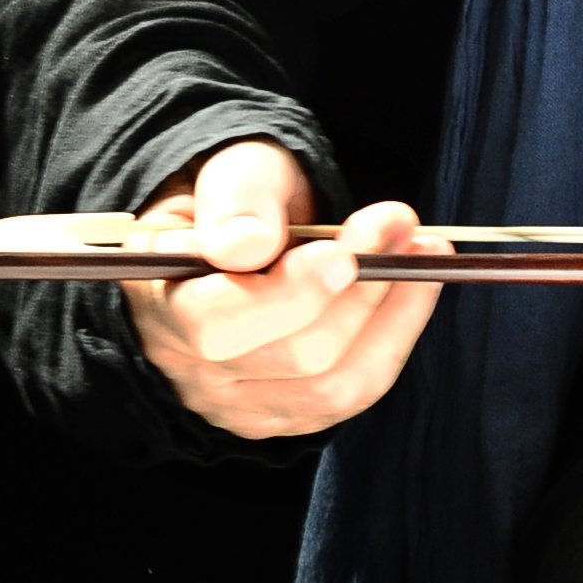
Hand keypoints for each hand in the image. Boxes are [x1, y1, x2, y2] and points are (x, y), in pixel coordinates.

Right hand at [102, 141, 449, 440]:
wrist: (246, 230)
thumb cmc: (239, 199)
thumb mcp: (232, 170)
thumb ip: (238, 197)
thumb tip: (248, 244)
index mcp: (158, 298)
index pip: (215, 324)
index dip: (289, 295)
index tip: (342, 252)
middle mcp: (190, 365)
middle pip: (291, 356)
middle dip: (360, 288)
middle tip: (400, 222)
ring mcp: (237, 400)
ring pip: (330, 382)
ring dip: (392, 311)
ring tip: (423, 246)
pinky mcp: (286, 412)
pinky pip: (354, 390)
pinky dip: (397, 333)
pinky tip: (417, 282)